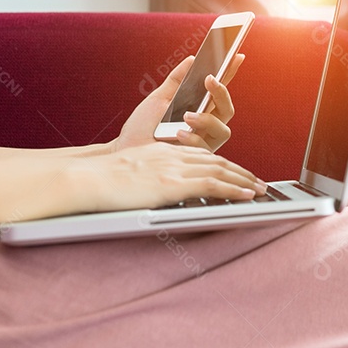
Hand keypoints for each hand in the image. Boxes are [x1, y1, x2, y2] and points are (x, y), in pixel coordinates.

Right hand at [73, 142, 266, 211]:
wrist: (87, 178)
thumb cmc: (100, 180)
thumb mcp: (131, 172)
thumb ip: (149, 176)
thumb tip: (154, 188)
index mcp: (162, 152)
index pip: (201, 155)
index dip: (222, 163)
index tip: (236, 172)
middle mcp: (172, 156)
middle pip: (216, 160)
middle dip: (240, 171)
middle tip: (257, 181)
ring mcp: (174, 169)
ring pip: (220, 170)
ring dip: (244, 180)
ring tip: (260, 189)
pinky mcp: (174, 183)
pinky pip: (213, 184)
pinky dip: (234, 189)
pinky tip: (248, 195)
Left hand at [112, 53, 245, 152]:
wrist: (127, 150)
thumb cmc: (142, 127)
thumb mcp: (158, 98)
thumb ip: (176, 80)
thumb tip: (192, 59)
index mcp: (199, 110)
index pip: (219, 90)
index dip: (231, 73)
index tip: (238, 55)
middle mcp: (206, 126)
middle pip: (228, 109)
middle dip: (222, 93)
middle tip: (209, 80)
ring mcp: (203, 143)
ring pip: (223, 130)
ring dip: (207, 120)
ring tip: (187, 116)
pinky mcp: (196, 160)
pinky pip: (205, 148)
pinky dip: (193, 139)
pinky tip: (179, 134)